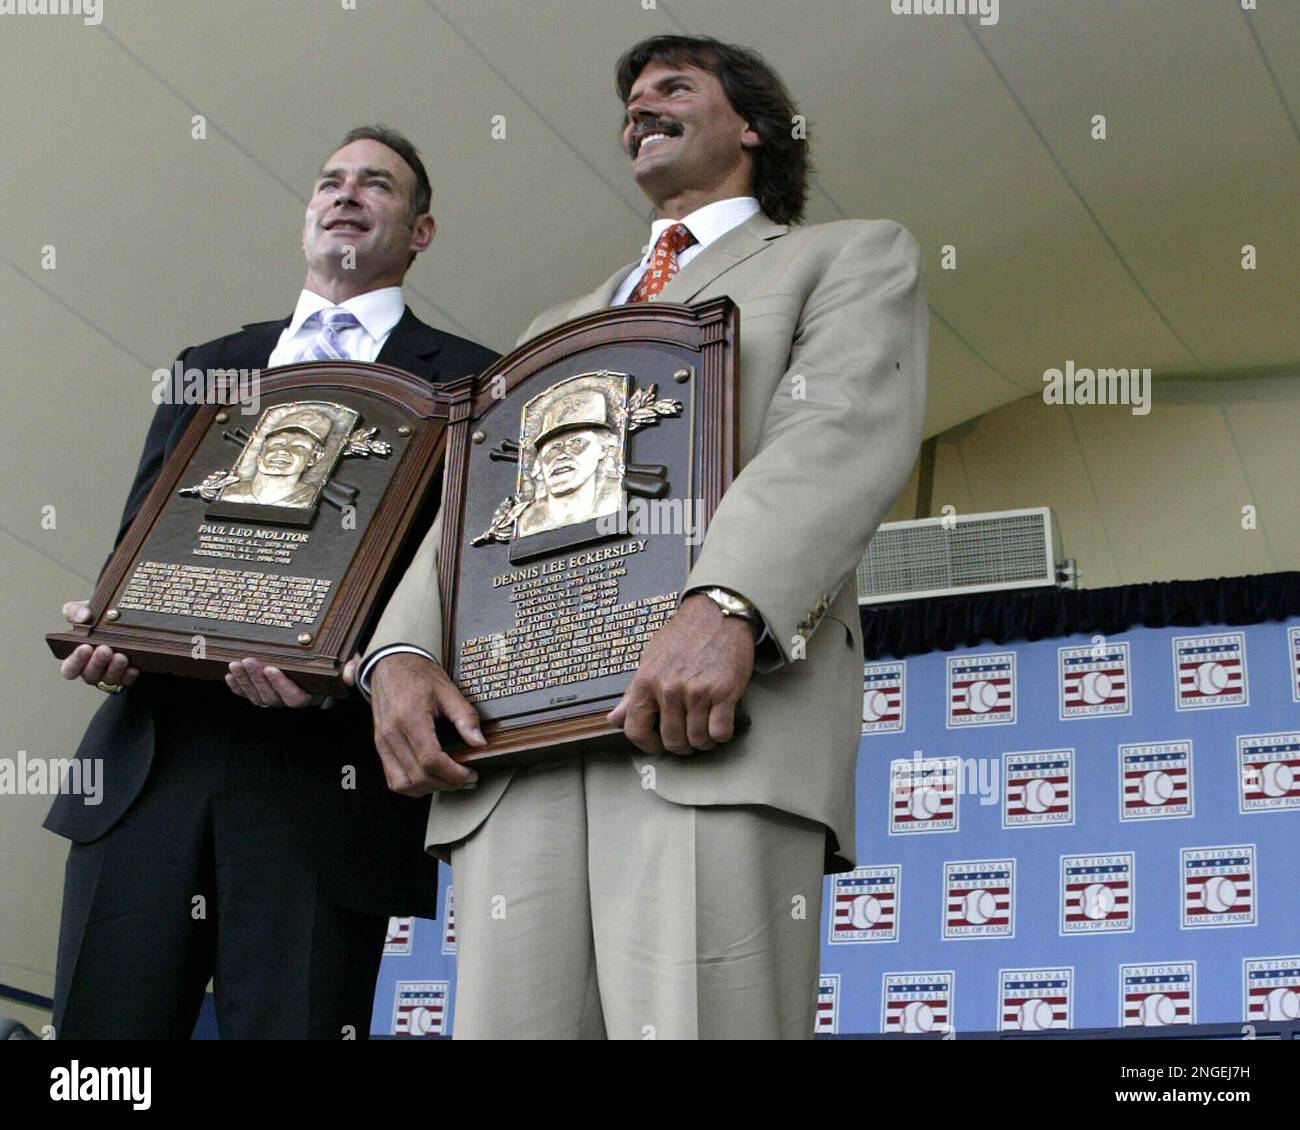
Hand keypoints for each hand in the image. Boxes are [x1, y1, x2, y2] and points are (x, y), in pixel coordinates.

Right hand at [58, 599, 139, 688]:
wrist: (124, 621)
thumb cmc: (97, 619)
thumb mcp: (84, 611)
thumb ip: (75, 611)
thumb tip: (83, 616)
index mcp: (77, 657)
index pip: (69, 667)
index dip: (75, 661)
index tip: (85, 647)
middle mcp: (91, 669)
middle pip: (89, 675)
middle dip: (97, 663)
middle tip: (105, 649)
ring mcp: (108, 674)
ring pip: (108, 679)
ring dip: (114, 669)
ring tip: (121, 656)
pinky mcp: (125, 676)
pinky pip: (127, 680)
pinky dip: (129, 675)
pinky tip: (133, 668)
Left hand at [224, 655, 359, 707]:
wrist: (325, 666)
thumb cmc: (335, 664)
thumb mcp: (348, 662)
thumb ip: (350, 668)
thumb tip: (349, 675)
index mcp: (310, 696)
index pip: (294, 698)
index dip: (281, 685)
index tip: (272, 668)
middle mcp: (290, 701)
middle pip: (271, 696)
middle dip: (257, 679)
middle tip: (248, 661)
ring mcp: (275, 699)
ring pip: (257, 696)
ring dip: (245, 681)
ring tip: (235, 664)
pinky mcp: (263, 694)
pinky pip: (248, 695)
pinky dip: (237, 688)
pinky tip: (230, 676)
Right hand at [370, 652, 484, 795]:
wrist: (390, 665)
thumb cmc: (418, 675)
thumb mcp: (447, 690)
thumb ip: (465, 717)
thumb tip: (479, 743)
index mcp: (410, 717)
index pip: (430, 760)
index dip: (453, 774)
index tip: (471, 774)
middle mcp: (392, 734)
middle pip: (418, 777)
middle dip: (447, 784)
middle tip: (467, 778)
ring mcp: (383, 742)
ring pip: (403, 784)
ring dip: (429, 788)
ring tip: (449, 779)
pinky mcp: (380, 747)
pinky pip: (393, 778)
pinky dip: (413, 785)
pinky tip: (430, 777)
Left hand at [608, 593, 754, 755]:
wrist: (717, 613)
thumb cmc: (684, 635)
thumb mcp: (650, 660)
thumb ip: (632, 693)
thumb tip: (615, 718)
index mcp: (646, 681)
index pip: (635, 730)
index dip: (646, 745)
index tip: (657, 745)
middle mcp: (669, 688)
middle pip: (672, 740)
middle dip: (681, 746)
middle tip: (688, 739)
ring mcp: (697, 691)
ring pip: (698, 740)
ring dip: (703, 742)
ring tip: (705, 731)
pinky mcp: (724, 692)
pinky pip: (720, 731)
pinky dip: (721, 734)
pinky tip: (720, 724)